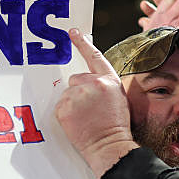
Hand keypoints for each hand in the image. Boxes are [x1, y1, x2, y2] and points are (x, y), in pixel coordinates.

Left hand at [55, 29, 136, 177]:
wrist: (110, 146)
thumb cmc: (115, 126)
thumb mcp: (117, 99)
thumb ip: (103, 85)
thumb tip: (87, 80)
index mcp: (109, 81)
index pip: (94, 56)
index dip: (82, 43)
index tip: (72, 32)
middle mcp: (93, 84)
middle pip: (75, 79)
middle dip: (79, 91)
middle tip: (90, 109)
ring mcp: (77, 95)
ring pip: (67, 93)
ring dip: (73, 103)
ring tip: (85, 117)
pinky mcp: (65, 108)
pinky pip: (60, 105)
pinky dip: (66, 113)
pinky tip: (78, 122)